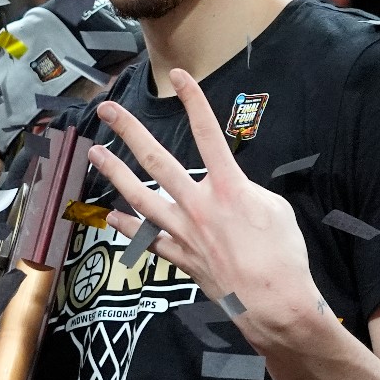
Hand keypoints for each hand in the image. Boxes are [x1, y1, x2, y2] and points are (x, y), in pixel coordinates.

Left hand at [88, 68, 321, 340]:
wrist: (274, 303)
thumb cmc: (284, 256)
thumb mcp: (275, 208)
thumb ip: (247, 191)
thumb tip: (231, 192)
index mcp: (229, 186)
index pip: (208, 133)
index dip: (194, 101)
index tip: (179, 76)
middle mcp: (199, 204)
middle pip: (157, 160)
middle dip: (129, 131)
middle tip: (108, 110)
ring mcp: (184, 231)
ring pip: (140, 197)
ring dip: (115, 173)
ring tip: (96, 154)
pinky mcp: (181, 257)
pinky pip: (147, 238)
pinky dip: (127, 228)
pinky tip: (110, 217)